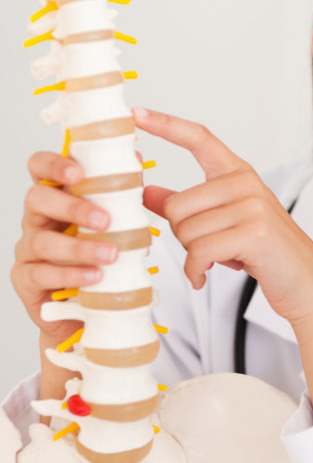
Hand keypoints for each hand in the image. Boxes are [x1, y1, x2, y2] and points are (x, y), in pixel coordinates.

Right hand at [10, 151, 116, 344]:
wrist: (93, 304)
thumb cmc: (102, 256)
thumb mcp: (117, 223)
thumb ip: (122, 193)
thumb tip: (136, 158)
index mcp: (56, 198)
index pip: (40, 168)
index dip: (54, 165)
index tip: (80, 173)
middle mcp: (36, 220)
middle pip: (36, 199)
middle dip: (71, 207)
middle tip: (106, 220)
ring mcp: (27, 250)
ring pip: (40, 241)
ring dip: (78, 247)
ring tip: (111, 254)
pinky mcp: (26, 280)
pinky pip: (39, 274)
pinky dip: (70, 274)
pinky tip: (94, 276)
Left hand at [135, 107, 312, 324]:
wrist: (306, 282)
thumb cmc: (263, 253)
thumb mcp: (224, 223)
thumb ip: (187, 206)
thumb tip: (146, 192)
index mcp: (239, 175)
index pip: (200, 139)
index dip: (167, 125)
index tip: (137, 114)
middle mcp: (247, 184)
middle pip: (176, 205)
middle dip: (182, 236)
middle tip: (207, 249)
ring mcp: (253, 207)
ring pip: (186, 231)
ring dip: (192, 256)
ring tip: (218, 260)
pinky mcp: (254, 234)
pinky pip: (199, 252)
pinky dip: (195, 271)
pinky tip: (203, 277)